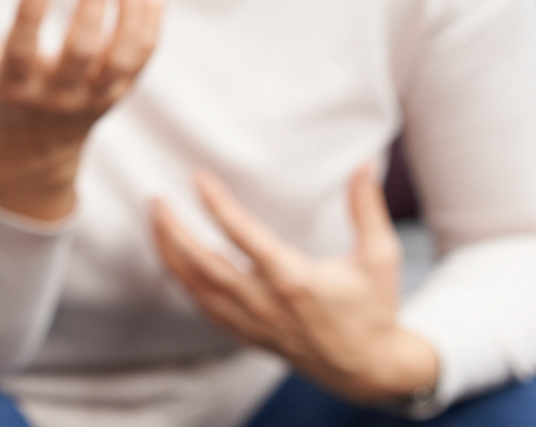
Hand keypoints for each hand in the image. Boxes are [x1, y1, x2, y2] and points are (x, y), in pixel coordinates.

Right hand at [0, 0, 162, 219]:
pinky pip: (144, 54)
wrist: (33, 147)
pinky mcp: (120, 92)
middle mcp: (56, 95)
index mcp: (12, 85)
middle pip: (84, 50)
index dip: (31, 16)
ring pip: (124, 55)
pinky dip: (151, 16)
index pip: (22, 52)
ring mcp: (93, 97)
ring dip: (134, 8)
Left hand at [151, 165, 439, 404]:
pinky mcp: (248, 334)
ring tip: (155, 222)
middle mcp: (266, 302)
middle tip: (155, 200)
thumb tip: (365, 165)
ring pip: (196, 288)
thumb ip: (368, 209)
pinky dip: (183, 282)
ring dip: (169, 254)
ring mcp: (253, 322)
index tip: (197, 177)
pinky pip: (203, 307)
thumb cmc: (374, 309)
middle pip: (204, 264)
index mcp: (294, 279)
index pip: (243, 235)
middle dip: (173, 231)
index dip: (216, 203)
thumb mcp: (380, 257)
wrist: (370, 369)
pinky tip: (173, 259)